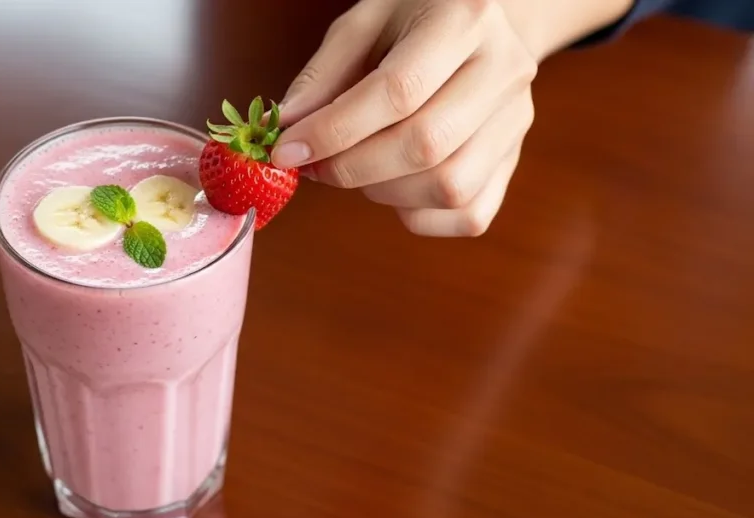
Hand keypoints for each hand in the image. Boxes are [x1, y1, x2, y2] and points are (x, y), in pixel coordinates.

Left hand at [272, 0, 537, 236]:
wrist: (484, 27)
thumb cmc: (414, 21)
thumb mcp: (364, 24)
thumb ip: (322, 76)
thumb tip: (284, 131)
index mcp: (465, 18)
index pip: (398, 91)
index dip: (334, 130)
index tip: (287, 150)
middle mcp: (504, 70)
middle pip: (426, 145)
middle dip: (353, 168)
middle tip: (315, 167)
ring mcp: (517, 120)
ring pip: (450, 187)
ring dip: (383, 192)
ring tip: (356, 168)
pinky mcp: (514, 162)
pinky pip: (467, 215)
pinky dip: (417, 214)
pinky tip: (393, 185)